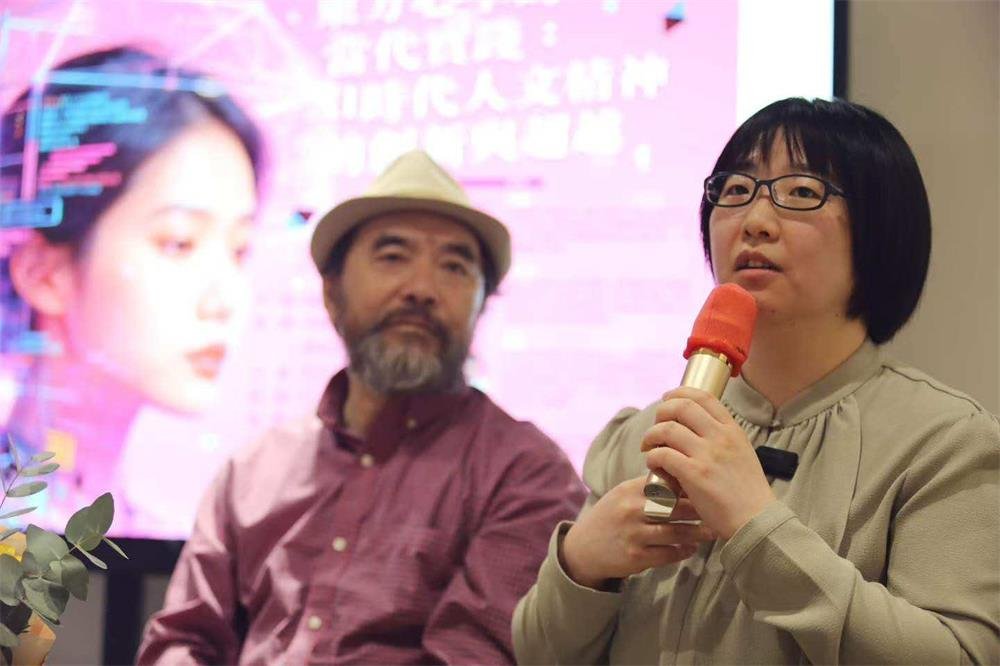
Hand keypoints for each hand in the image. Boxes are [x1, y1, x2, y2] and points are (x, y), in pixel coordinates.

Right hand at [560, 476, 714, 589]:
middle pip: (675, 506)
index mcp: (630, 490)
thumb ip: (649, 487)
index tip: (708, 487)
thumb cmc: (611, 517)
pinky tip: (692, 548)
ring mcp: (634, 534)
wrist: (583, 548)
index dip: (689, 485)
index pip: (666, 482)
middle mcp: (632, 509)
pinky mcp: (636, 557)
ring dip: (697, 532)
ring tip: (712, 531)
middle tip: (719, 509)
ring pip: (676, 531)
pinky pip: (668, 554)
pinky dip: (683, 551)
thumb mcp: (623, 494)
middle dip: (700, 508)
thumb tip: (685, 475)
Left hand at [641, 387, 775, 538]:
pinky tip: (653, 464)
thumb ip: (721, 439)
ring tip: (648, 447)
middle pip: (681, 407)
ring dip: (651, 436)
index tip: (667, 400)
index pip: (704, 396)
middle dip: (661, 412)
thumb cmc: (746, 493)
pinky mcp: (694, 474)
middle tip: (655, 426)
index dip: (679, 393)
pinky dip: (652, 457)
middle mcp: (720, 437)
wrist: (755, 521)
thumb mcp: (742, 454)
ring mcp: (707, 454)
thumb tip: (693, 428)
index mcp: (733, 430)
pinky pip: (662, 454)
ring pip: (667, 429)